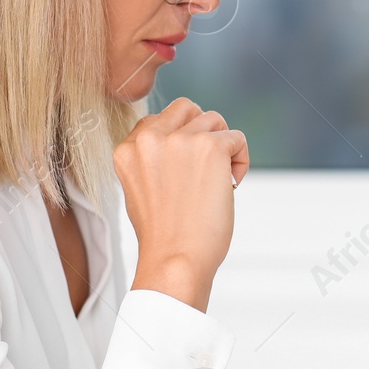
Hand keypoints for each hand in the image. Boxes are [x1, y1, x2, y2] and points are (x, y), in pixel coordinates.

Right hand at [114, 97, 249, 311]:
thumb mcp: (140, 189)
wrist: (175, 259)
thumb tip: (180, 143)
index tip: (185, 172)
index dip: (179, 143)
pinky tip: (232, 186)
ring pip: (215, 120)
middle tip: (208, 166)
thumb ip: (152, 160)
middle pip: (187, 108)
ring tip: (220, 181)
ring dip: (223, 147)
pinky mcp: (211, 147)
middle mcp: (150, 138)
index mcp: (127, 149)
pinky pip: (237, 138)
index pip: (159, 121)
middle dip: (202, 131)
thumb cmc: (163, 235)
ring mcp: (180, 140)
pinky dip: (241, 161)